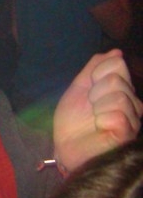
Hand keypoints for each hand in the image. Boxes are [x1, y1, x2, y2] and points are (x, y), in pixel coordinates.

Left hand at [54, 49, 142, 170]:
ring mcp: (133, 119)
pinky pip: (117, 115)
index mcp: (121, 89)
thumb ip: (94, 68)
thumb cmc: (73, 120)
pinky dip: (102, 120)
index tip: (88, 90)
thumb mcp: (79, 87)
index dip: (96, 73)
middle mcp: (132, 103)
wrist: (65, 147)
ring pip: (119, 96)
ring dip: (98, 107)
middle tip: (90, 108)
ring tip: (94, 119)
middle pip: (117, 79)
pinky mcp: (129, 133)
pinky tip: (100, 128)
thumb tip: (116, 51)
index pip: (117, 62)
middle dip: (94, 92)